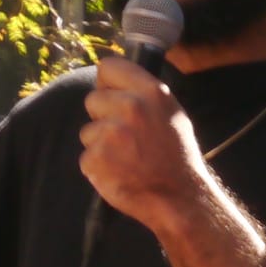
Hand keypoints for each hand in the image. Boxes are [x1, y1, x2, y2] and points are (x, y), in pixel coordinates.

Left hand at [78, 55, 208, 231]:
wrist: (179, 199)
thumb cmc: (176, 157)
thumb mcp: (171, 114)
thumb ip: (144, 95)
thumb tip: (115, 83)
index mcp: (151, 92)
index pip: (108, 67)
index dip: (107, 84)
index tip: (112, 97)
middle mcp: (131, 108)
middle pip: (92, 99)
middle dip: (102, 117)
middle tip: (125, 137)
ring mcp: (111, 134)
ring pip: (87, 131)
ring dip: (100, 145)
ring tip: (126, 159)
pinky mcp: (96, 159)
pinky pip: (86, 157)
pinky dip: (98, 167)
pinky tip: (119, 173)